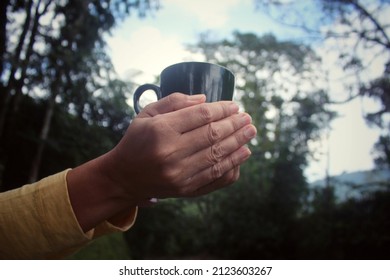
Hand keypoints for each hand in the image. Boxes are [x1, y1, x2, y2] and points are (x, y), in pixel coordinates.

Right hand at [105, 93, 256, 199]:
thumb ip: (173, 102)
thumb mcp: (146, 114)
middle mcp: (171, 153)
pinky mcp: (185, 189)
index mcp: (161, 130)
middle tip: (248, 118)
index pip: (201, 116)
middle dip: (235, 124)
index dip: (222, 109)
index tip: (235, 106)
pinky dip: (233, 164)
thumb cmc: (137, 141)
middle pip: (213, 135)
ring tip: (251, 132)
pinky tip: (244, 153)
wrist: (124, 177)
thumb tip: (205, 99)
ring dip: (239, 142)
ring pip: (218, 155)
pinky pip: (216, 176)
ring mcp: (180, 174)